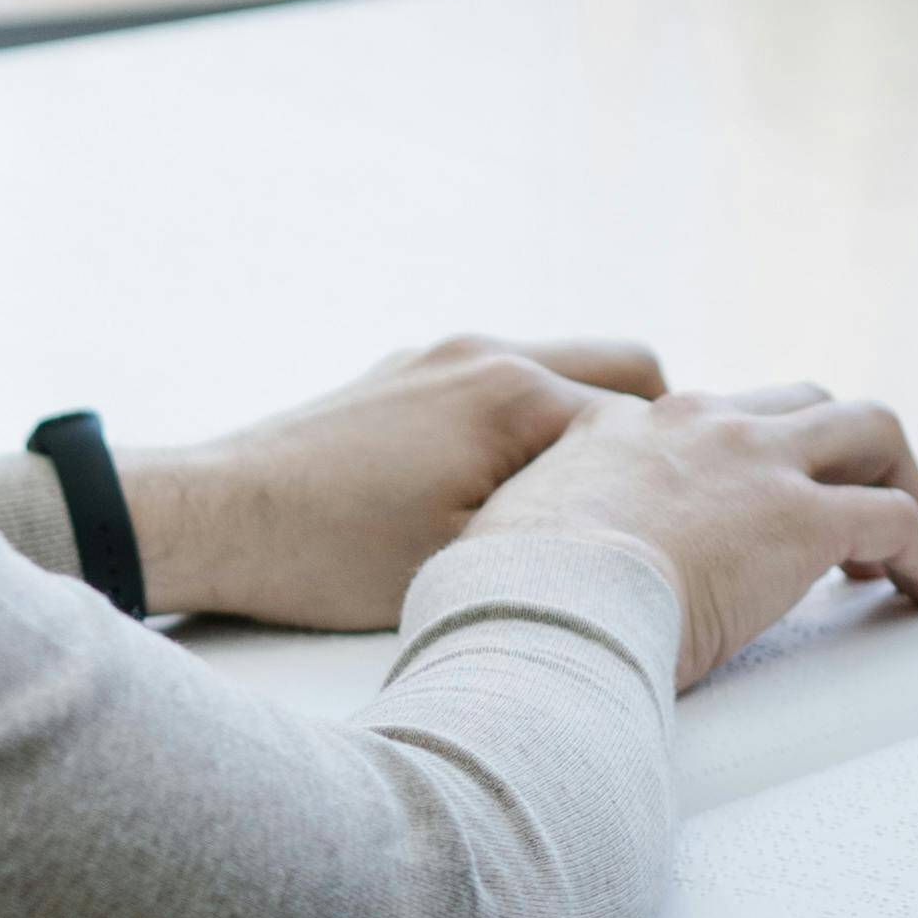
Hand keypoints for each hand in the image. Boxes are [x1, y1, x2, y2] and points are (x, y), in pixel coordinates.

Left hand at [119, 335, 669, 631]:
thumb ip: (565, 531)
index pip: (647, 428)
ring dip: (589, 429)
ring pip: (563, 374)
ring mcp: (443, 356)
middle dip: (655, 435)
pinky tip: (512, 493)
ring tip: (588, 508)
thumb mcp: (469, 563)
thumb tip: (640, 528)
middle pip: (627, 371)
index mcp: (515, 395)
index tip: (699, 531)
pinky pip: (503, 383)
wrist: (219, 516)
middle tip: (659, 508)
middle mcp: (487, 353)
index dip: (678, 485)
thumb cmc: (333, 556)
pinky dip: (531, 424)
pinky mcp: (408, 372)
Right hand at [479, 382, 917, 689]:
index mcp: (620, 427)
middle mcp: (697, 425)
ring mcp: (755, 464)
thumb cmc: (507, 590)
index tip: (746, 500)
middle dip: (838, 449)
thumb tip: (515, 567)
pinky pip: (897, 523)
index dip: (739, 457)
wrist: (538, 600)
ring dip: (896, 480)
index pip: (702, 416)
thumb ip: (530, 528)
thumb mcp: (502, 532)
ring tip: (909, 537)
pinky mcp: (804, 521)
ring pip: (867, 431)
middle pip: (800, 402)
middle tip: (846, 505)